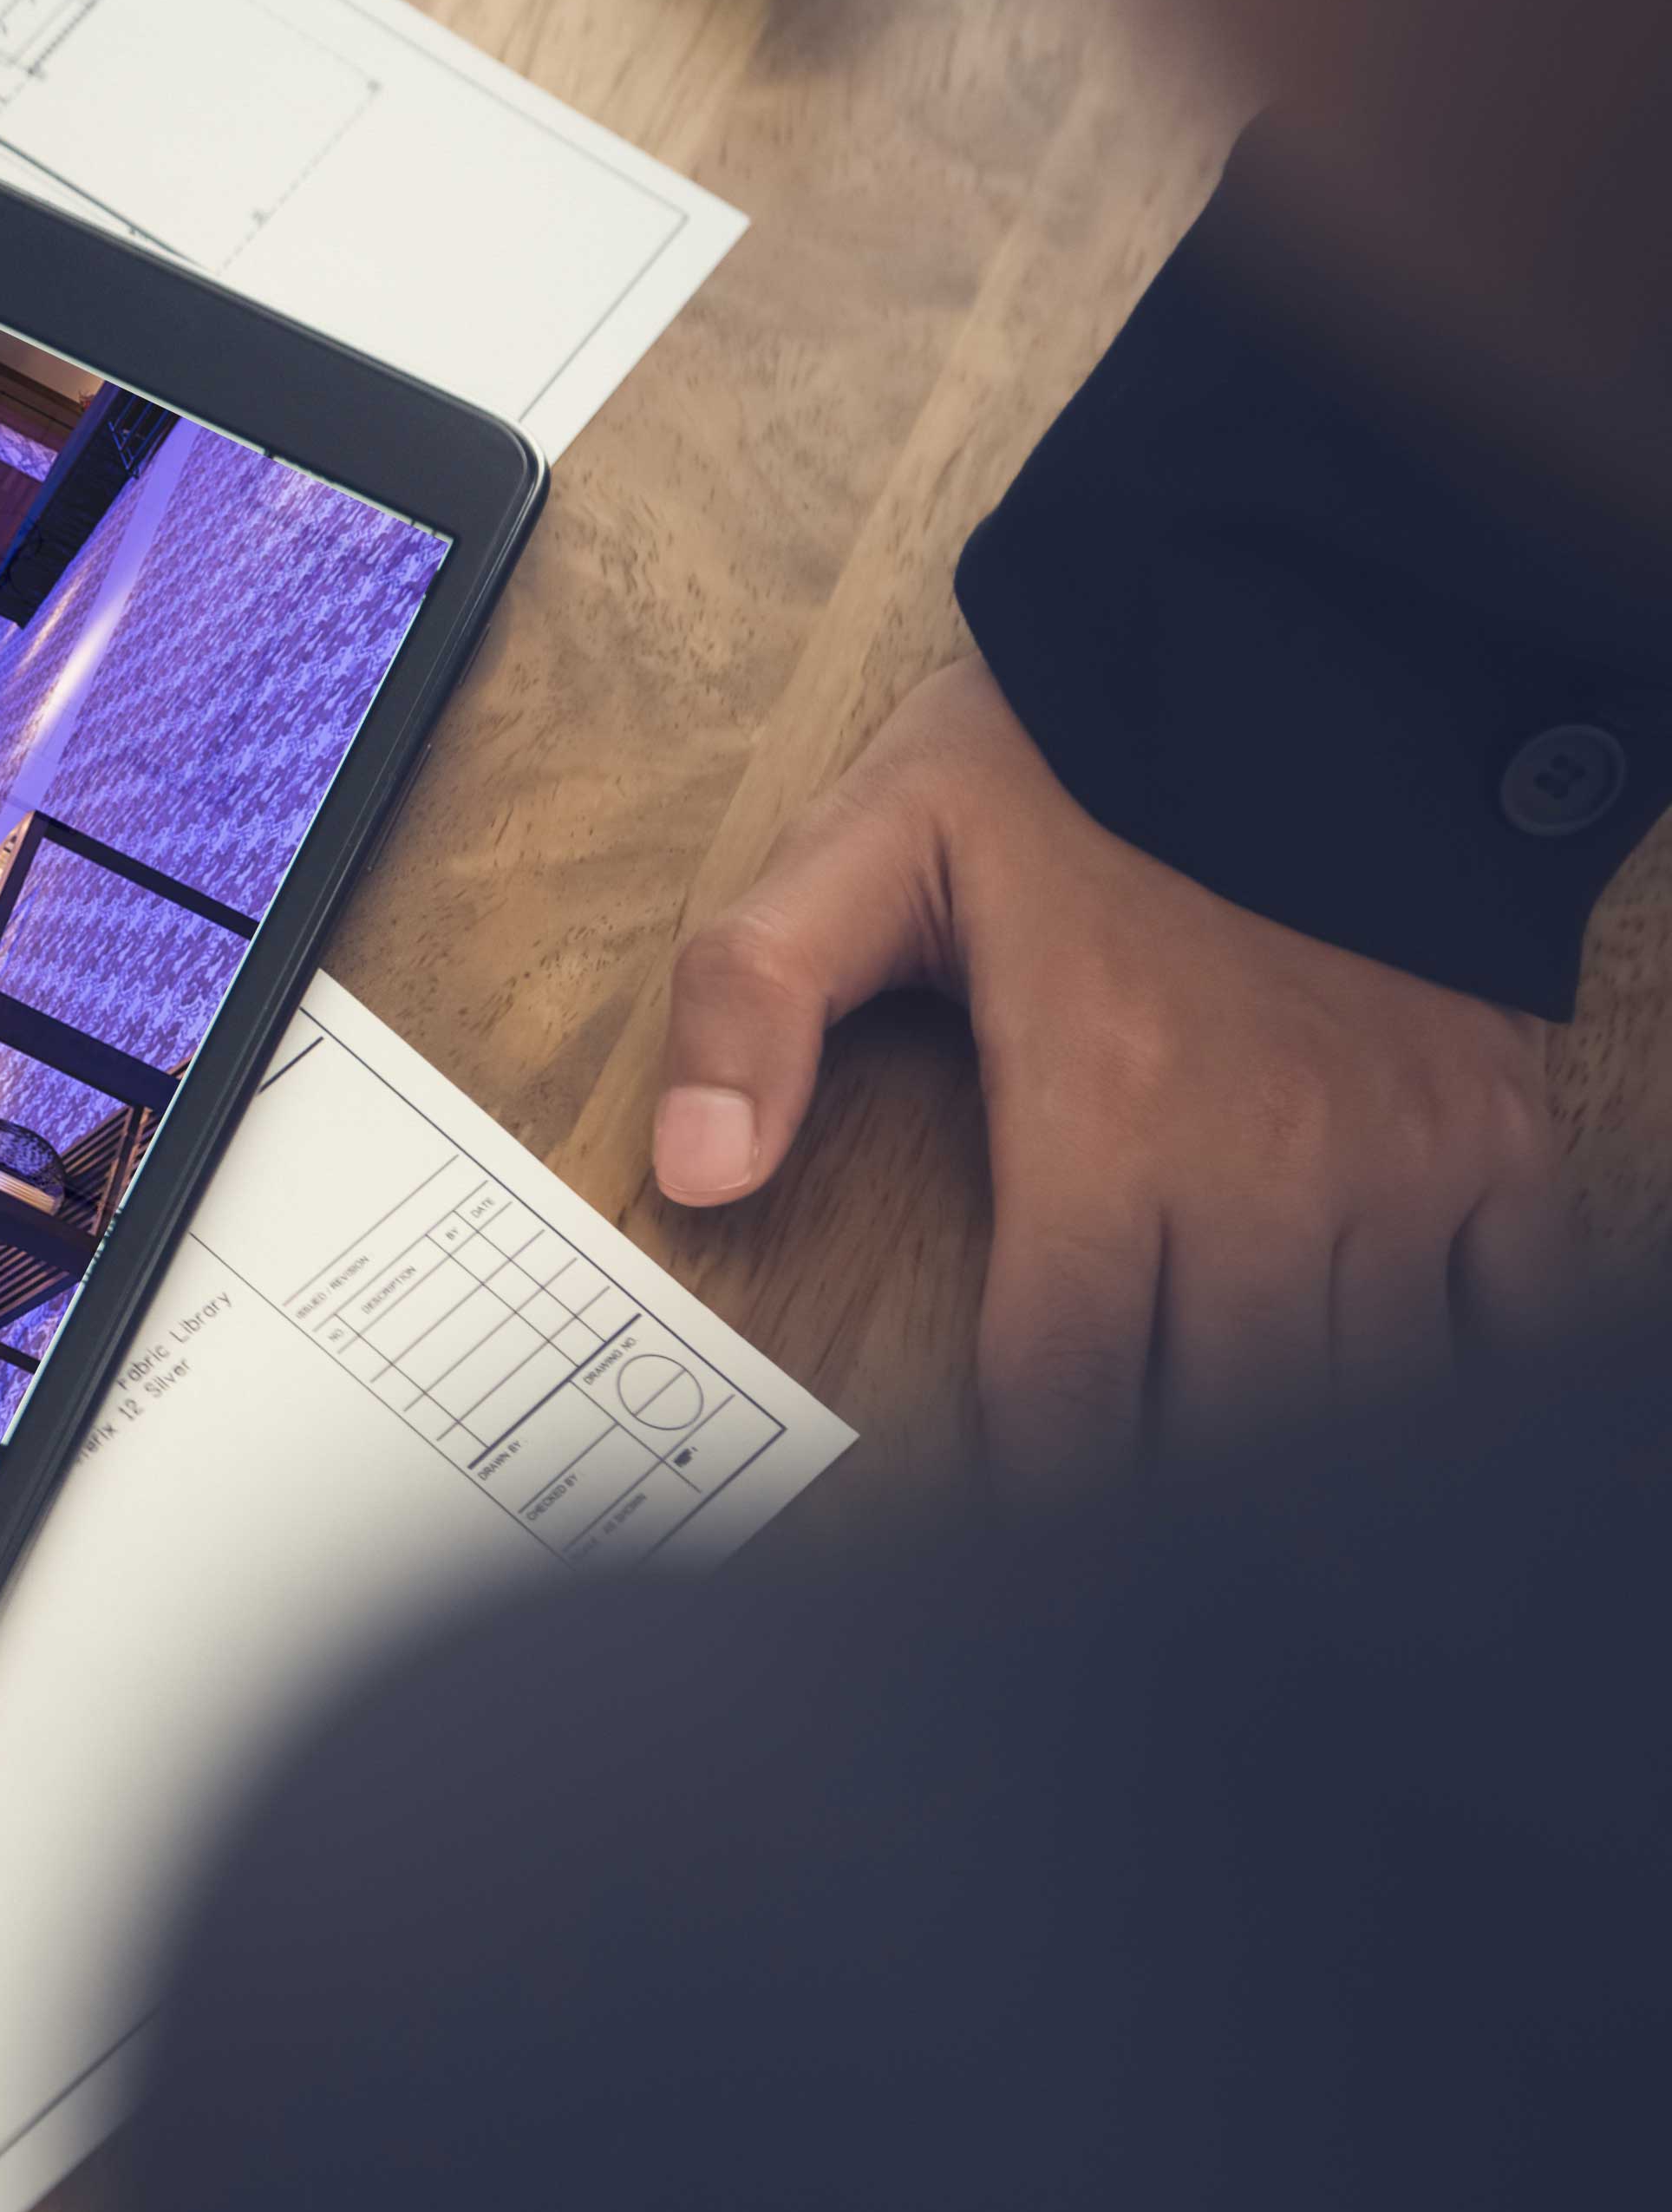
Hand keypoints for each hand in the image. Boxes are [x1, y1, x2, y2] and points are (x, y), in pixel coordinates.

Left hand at [654, 655, 1576, 1477]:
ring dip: (1301, 1457)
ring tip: (1238, 1533)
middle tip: (1114, 1565)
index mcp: (1107, 1118)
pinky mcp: (1498, 1134)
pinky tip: (1405, 1424)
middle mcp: (1269, 1168)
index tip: (1004, 1538)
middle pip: (1222, 1414)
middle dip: (1164, 1492)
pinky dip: (1468, 1382)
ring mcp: (1402, 1161)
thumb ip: (755, 1003)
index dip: (1032, 1482)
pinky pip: (1518, 1312)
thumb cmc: (1071, 759)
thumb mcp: (869, 849)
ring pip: (1366, 1389)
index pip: (1063, 1377)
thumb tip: (693, 1170)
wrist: (1301, 646)